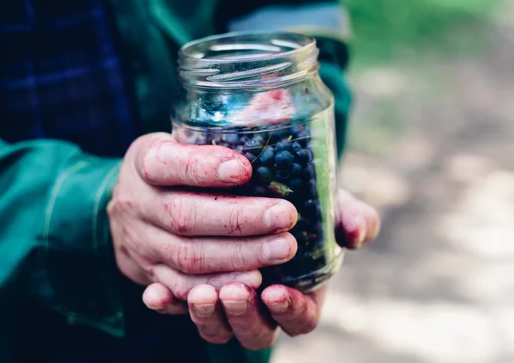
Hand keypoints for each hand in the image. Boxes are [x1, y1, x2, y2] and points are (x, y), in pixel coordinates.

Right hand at [107, 132, 298, 311]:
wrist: (131, 206)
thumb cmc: (174, 165)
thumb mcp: (184, 136)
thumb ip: (225, 125)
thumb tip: (276, 96)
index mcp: (144, 160)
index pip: (167, 163)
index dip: (203, 168)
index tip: (244, 169)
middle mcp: (137, 202)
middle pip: (184, 216)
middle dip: (238, 219)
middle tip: (285, 216)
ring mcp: (141, 242)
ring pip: (187, 257)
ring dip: (238, 256)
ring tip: (283, 248)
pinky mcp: (150, 273)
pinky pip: (183, 286)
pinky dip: (220, 284)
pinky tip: (255, 280)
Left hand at [143, 189, 379, 347]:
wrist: (250, 182)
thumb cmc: (294, 195)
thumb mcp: (325, 200)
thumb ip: (349, 215)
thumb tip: (358, 234)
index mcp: (301, 288)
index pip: (300, 319)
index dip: (291, 311)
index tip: (276, 290)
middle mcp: (263, 302)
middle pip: (256, 332)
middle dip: (243, 317)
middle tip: (233, 290)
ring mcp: (227, 299)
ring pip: (215, 328)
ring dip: (206, 316)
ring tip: (200, 292)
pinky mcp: (192, 286)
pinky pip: (177, 308)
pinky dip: (167, 305)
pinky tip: (155, 292)